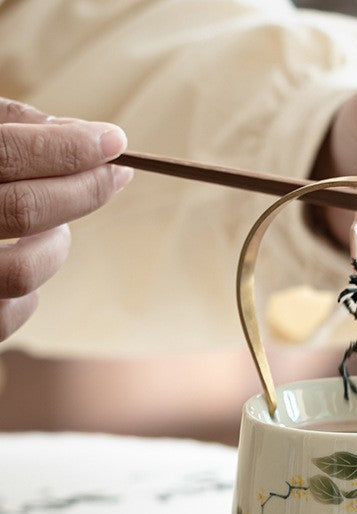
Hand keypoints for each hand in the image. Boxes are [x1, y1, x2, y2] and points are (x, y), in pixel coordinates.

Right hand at [0, 99, 132, 340]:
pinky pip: (10, 314)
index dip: (67, 147)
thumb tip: (78, 133)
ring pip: (23, 272)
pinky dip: (30, 291)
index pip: (5, 152)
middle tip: (115, 175)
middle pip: (24, 211)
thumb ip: (5, 126)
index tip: (115, 141)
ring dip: (57, 245)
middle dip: (82, 192)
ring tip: (55, 225)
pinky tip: (22, 264)